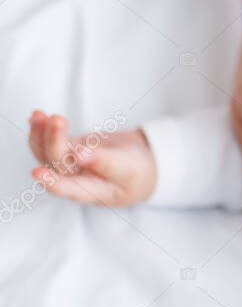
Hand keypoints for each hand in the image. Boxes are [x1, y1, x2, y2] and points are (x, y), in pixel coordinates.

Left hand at [28, 111, 155, 206]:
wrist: (139, 164)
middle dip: (54, 140)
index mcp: (93, 191)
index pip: (70, 189)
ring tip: (39, 115)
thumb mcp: (128, 168)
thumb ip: (106, 162)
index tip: (37, 173)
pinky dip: (40, 129)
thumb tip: (80, 154)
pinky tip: (36, 117)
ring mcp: (68, 165)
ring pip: (46, 151)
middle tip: (57, 119)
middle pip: (57, 162)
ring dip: (41, 133)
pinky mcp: (66, 151)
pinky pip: (47, 142)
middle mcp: (76, 180)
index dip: (53, 183)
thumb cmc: (137, 172)